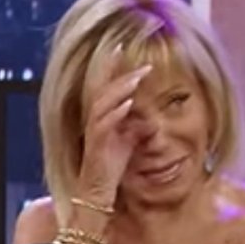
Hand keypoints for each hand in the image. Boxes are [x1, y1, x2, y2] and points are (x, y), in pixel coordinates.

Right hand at [76, 46, 151, 207]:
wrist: (96, 195)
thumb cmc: (110, 169)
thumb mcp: (128, 145)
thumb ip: (137, 130)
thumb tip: (150, 120)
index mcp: (102, 119)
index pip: (106, 88)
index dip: (112, 69)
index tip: (123, 48)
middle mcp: (95, 122)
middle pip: (103, 90)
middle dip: (117, 72)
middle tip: (133, 56)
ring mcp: (94, 134)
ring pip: (103, 104)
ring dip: (120, 89)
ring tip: (136, 78)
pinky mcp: (96, 147)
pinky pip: (103, 126)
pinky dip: (116, 114)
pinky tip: (128, 105)